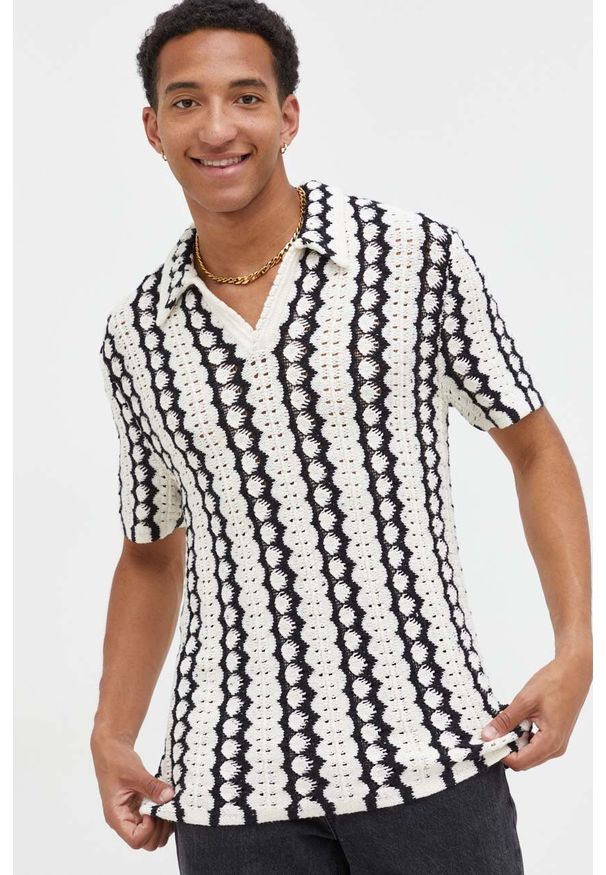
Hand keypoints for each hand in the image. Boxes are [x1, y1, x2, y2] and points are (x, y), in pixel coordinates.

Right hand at [90, 731, 175, 849]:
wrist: (112, 751)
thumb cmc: (116, 762)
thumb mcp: (135, 773)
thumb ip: (152, 786)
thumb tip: (169, 797)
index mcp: (116, 816)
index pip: (135, 839)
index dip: (149, 828)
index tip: (154, 810)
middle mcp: (124, 820)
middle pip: (146, 843)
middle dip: (159, 829)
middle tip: (165, 807)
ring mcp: (133, 816)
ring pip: (152, 836)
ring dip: (163, 824)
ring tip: (167, 804)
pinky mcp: (141, 809)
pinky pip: (155, 822)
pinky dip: (164, 816)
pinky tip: (166, 801)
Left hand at [480, 651, 591, 770]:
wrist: (574, 672)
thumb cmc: (554, 683)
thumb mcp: (524, 701)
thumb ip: (505, 720)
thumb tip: (487, 735)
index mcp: (550, 742)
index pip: (520, 763)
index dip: (500, 753)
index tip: (487, 740)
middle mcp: (555, 748)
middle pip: (523, 760)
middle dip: (506, 747)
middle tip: (492, 730)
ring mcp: (556, 743)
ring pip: (528, 752)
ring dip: (513, 741)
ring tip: (504, 722)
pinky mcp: (554, 735)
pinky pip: (534, 744)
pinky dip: (522, 735)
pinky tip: (516, 720)